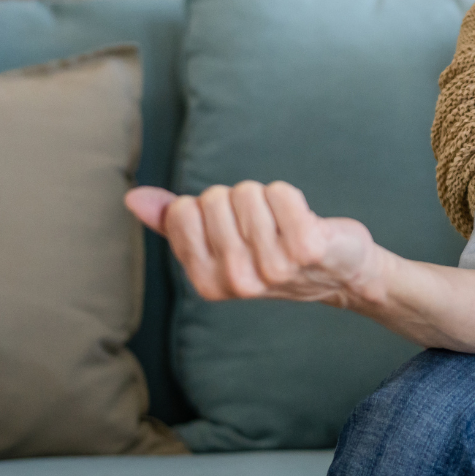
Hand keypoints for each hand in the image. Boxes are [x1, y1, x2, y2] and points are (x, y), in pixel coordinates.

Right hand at [124, 182, 381, 307]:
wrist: (341, 273)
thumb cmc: (275, 252)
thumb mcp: (221, 245)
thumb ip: (173, 222)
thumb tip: (133, 198)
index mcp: (207, 283)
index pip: (183, 211)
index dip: (209, 207)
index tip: (233, 228)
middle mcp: (238, 281)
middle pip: (214, 198)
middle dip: (238, 201)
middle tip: (264, 228)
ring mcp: (273, 267)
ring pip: (248, 192)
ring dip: (266, 199)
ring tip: (283, 226)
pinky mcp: (307, 248)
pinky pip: (280, 192)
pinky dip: (291, 196)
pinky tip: (304, 222)